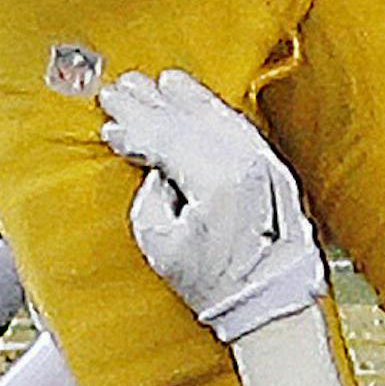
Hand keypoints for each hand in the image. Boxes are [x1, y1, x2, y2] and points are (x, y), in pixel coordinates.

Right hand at [97, 70, 325, 342]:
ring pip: (218, 116)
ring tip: (162, 82)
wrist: (270, 303)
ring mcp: (265, 164)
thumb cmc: (216, 284)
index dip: (133, 125)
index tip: (109, 115)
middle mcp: (244, 164)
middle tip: (123, 86)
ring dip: (186, 97)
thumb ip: (151, 195)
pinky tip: (198, 102)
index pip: (164, 138)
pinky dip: (214, 110)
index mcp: (215, 182)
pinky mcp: (275, 170)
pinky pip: (239, 126)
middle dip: (151, 103)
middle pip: (188, 121)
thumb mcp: (161, 246)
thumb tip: (155, 167)